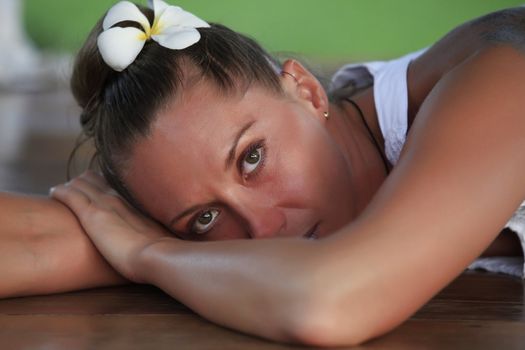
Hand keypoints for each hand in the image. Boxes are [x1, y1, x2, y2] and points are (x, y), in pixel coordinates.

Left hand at [50, 170, 174, 282]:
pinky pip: (69, 194)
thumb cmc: (161, 253)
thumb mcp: (159, 237)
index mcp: (134, 203)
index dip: (101, 186)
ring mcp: (105, 204)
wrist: (157, 255)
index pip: (113, 185)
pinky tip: (54, 192)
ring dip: (71, 186)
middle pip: (96, 178)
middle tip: (75, 192)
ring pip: (81, 182)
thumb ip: (153, 232)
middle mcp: (120, 198)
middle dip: (83, 183)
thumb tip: (157, 239)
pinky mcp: (92, 215)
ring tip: (62, 193)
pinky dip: (60, 191)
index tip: (94, 192)